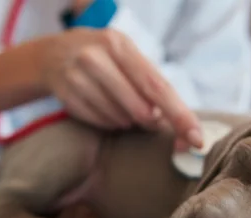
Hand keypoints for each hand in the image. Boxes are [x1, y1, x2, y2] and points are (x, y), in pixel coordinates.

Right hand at [37, 28, 202, 147]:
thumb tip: (170, 121)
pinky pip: (101, 123)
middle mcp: (97, 58)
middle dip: (152, 121)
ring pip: (120, 119)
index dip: (180, 115)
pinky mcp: (66, 95)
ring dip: (128, 121)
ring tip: (120, 104)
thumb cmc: (105, 59)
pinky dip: (109, 122)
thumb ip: (150, 85)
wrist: (53, 53)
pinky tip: (104, 107)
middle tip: (151, 119)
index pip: (159, 87)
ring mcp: (78, 76)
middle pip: (140, 108)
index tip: (196, 138)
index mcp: (121, 46)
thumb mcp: (127, 58)